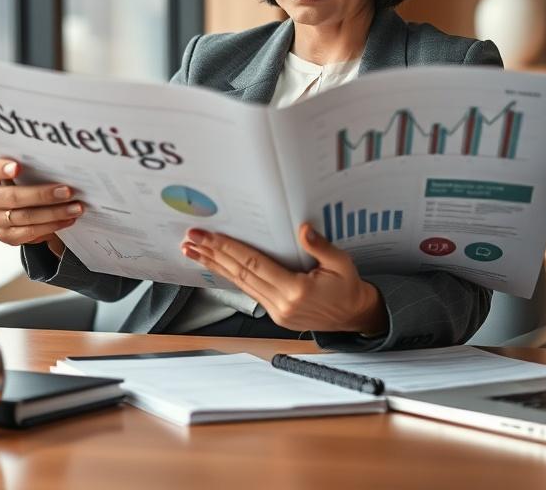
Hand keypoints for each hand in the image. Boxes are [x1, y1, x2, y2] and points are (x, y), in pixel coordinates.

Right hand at [0, 157, 85, 257]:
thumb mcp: (24, 173)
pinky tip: (66, 220)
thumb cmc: (24, 184)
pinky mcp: (5, 236)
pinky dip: (51, 226)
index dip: (1, 168)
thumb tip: (61, 168)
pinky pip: (29, 233)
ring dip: (54, 213)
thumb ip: (32, 168)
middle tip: (67, 192)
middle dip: (43, 195)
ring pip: (25, 217)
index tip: (18, 167)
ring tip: (75, 208)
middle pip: (13, 196)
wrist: (21, 209)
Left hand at [180, 223, 386, 335]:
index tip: (208, 236)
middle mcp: (282, 304)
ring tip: (193, 252)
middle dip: (213, 255)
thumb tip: (302, 228)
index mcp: (297, 290)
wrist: (355, 316)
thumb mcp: (342, 262)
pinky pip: (248, 292)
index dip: (229, 249)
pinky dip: (230, 276)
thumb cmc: (348, 287)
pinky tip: (216, 266)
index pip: (254, 264)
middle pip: (240, 274)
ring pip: (240, 284)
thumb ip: (320, 246)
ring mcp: (277, 312)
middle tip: (191, 239)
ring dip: (215, 266)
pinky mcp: (275, 315)